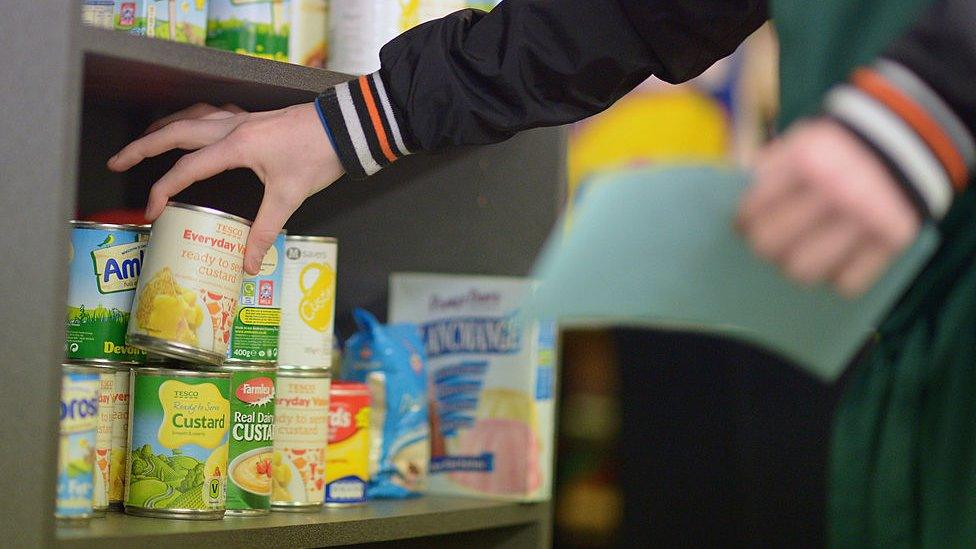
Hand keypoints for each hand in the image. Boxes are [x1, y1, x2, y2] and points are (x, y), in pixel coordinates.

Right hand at [107, 102, 344, 273]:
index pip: (187, 169)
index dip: (163, 190)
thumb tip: (247, 264)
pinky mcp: (255, 119)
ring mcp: (243, 119)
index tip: (151, 211)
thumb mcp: (289, 197)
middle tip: (117, 161)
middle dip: (142, 147)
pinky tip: (195, 130)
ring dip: (165, 129)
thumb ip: (264, 231)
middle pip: (175, 132)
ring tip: (146, 142)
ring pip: (192, 117)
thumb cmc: (318, 156)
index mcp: (236, 146)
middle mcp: (233, 127)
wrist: (345, 128)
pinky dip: (195, 121)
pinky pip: (213, 114)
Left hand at [737, 118, 921, 297]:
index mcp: (807, 159)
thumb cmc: (835, 150)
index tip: (745, 226)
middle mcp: (837, 188)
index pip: (752, 210)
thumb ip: (765, 172)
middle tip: (771, 244)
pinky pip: (846, 283)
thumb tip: (732, 214)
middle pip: (770, 246)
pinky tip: (836, 259)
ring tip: (800, 253)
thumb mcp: (800, 143)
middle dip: (765, 249)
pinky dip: (837, 277)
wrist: (905, 141)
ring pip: (803, 271)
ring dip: (797, 266)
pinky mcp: (893, 239)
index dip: (743, 223)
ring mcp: (867, 215)